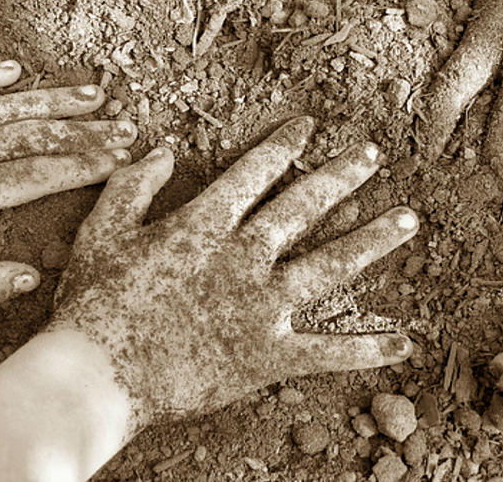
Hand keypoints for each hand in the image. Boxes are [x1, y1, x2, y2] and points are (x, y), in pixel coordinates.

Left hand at [0, 61, 135, 309]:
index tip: (122, 159)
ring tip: (95, 95)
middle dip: (85, 131)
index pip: (37, 174)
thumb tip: (32, 277)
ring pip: (2, 107)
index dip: (85, 165)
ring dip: (51, 100)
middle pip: (31, 135)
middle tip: (127, 126)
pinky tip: (15, 69)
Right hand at [48, 117, 418, 428]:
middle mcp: (244, 258)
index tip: (308, 126)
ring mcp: (262, 307)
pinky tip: (403, 344)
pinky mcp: (268, 355)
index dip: (284, 144)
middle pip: (305, 206)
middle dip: (342, 175)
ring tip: (409, 220)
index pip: (255, 171)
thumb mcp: (103, 231)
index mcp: (205, 224)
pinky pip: (327, 352)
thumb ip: (134, 185)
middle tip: (373, 153)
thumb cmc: (93, 304)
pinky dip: (367, 350)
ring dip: (373, 241)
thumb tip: (164, 150)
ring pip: (330, 266)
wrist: (95, 376)